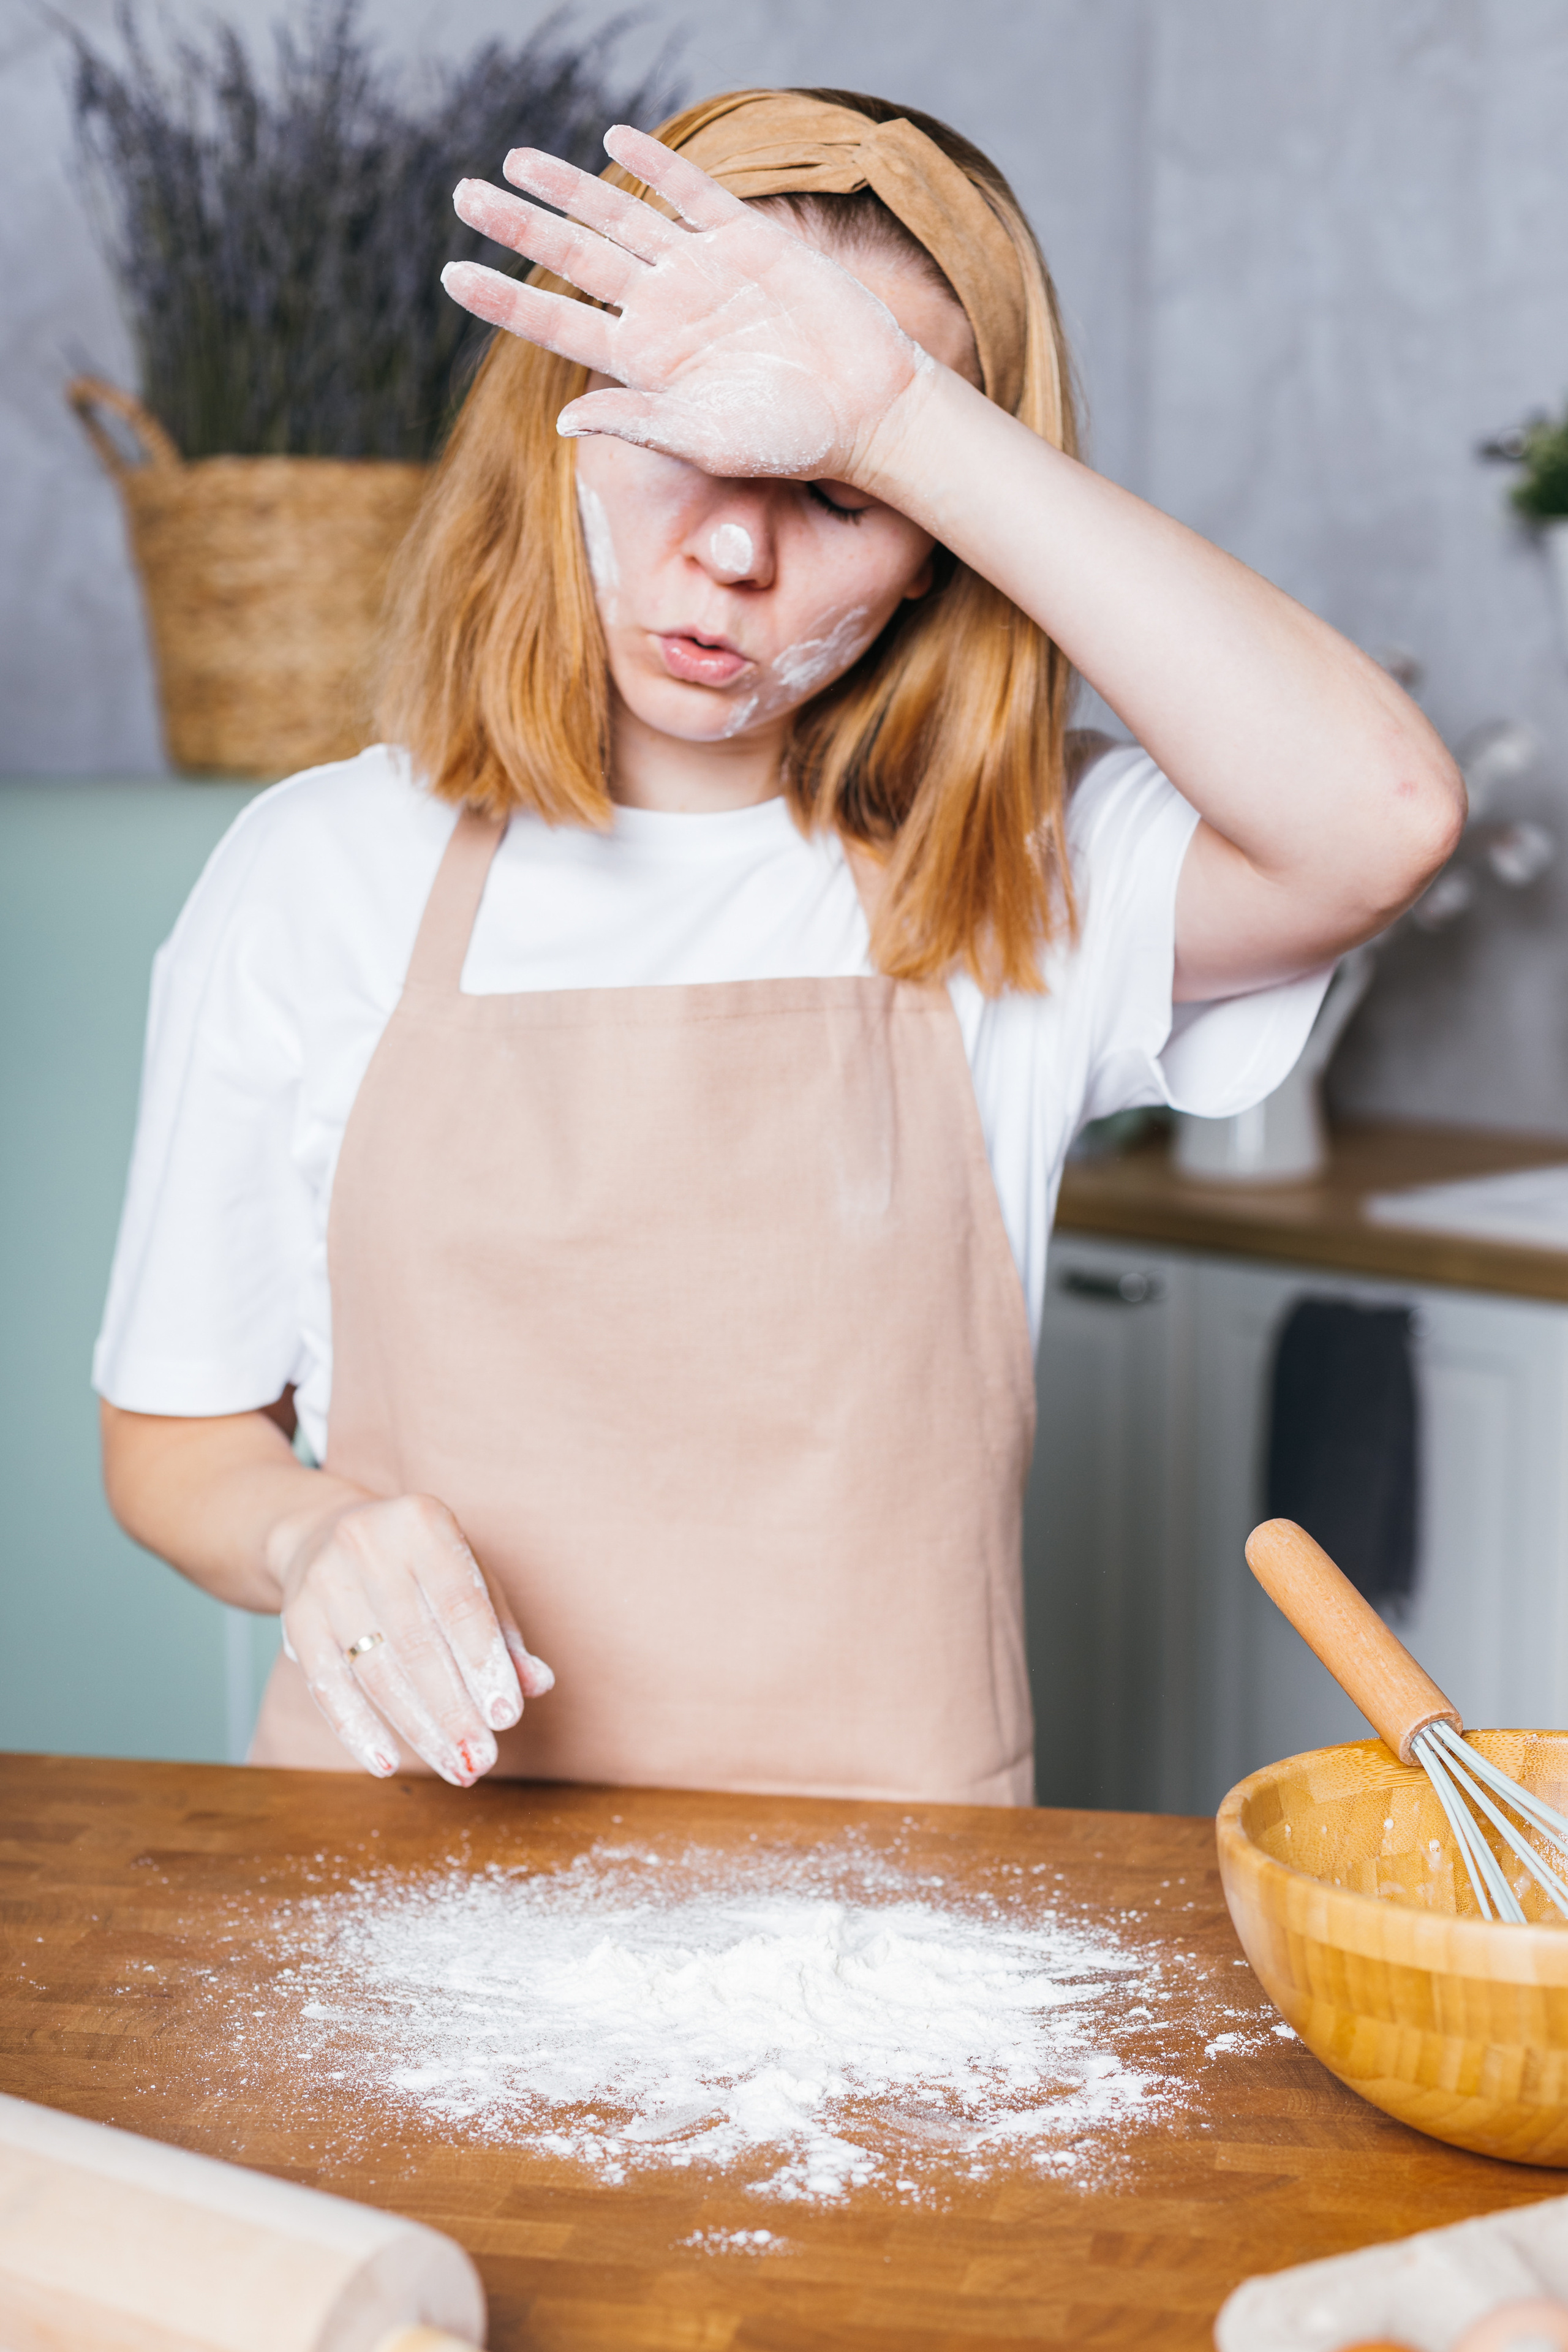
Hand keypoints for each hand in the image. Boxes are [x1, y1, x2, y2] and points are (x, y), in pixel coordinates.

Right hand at [269, 1490, 553, 1783]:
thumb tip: (538, 1684)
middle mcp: (368, 1543)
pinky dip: (357, 1729)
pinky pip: (327, 1685)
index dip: (484, 1663)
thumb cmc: (415, 1563)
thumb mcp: (465, 1576)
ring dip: (417, 1729)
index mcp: (423, 1522)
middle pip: (417, 1644)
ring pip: (376, 1671)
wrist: (323, 1533)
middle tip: (481, 1760)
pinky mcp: (294, 1618)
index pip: (460, 1602)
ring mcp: (325, 1580)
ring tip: (454, 1767)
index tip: (506, 1717)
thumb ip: (502, 1630)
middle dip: (454, 1710)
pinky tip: (387, 1763)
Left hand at [441, 124, 929, 482]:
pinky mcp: (748, 240)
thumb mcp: (706, 442)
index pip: (554, 320)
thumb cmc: (788, 440)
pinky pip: (692, 193)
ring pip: (620, 217)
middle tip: (460, 193)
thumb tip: (563, 423)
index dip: (502, 297)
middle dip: (517, 223)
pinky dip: (655, 165)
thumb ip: (637, 425)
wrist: (866, 407)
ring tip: (515, 162)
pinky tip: (613, 141)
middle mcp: (662, 310)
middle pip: (573, 256)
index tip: (451, 275)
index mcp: (642, 360)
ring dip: (569, 187)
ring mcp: (702, 270)